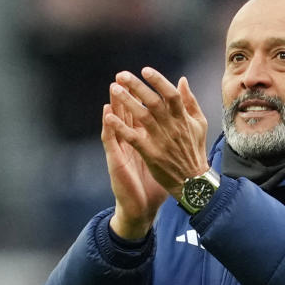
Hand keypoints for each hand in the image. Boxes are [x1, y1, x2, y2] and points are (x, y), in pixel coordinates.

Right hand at [102, 92, 167, 239]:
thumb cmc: (155, 182)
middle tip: (122, 78)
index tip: (145, 78)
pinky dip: (109, 127)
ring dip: (114, 105)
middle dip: (126, 94)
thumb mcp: (165, 156)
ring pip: (116, 123)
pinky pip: (111, 141)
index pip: (142, 112)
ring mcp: (122, 149)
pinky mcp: (116, 160)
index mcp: (144, 138)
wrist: (144, 206)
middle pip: (126, 113)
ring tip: (112, 89)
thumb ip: (170, 136)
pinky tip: (107, 115)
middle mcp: (131, 141)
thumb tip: (178, 124)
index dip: (142, 96)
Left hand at [105, 68, 209, 200]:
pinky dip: (121, 127)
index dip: (159, 81)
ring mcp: (161, 141)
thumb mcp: (199, 123)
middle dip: (137, 87)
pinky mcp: (151, 154)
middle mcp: (172, 127)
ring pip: (142, 117)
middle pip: (154, 102)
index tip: (145, 70)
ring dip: (127, 102)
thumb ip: (190, 101)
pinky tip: (109, 117)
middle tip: (121, 75)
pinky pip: (134, 138)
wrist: (194, 182)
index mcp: (183, 118)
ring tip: (114, 89)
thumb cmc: (195, 149)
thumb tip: (182, 80)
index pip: (171, 95)